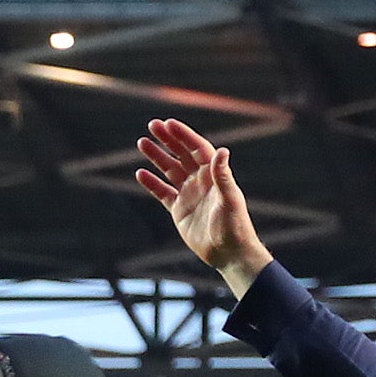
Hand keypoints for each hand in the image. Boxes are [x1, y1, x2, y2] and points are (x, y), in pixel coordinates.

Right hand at [134, 119, 274, 297]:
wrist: (229, 253)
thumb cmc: (235, 226)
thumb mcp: (230, 199)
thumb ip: (223, 176)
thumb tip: (222, 151)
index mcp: (214, 175)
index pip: (197, 149)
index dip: (184, 136)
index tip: (169, 124)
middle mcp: (201, 181)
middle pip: (181, 155)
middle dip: (167, 140)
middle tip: (152, 125)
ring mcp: (189, 194)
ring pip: (169, 170)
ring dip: (157, 157)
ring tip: (142, 142)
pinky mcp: (179, 210)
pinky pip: (163, 192)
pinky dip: (152, 183)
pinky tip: (140, 173)